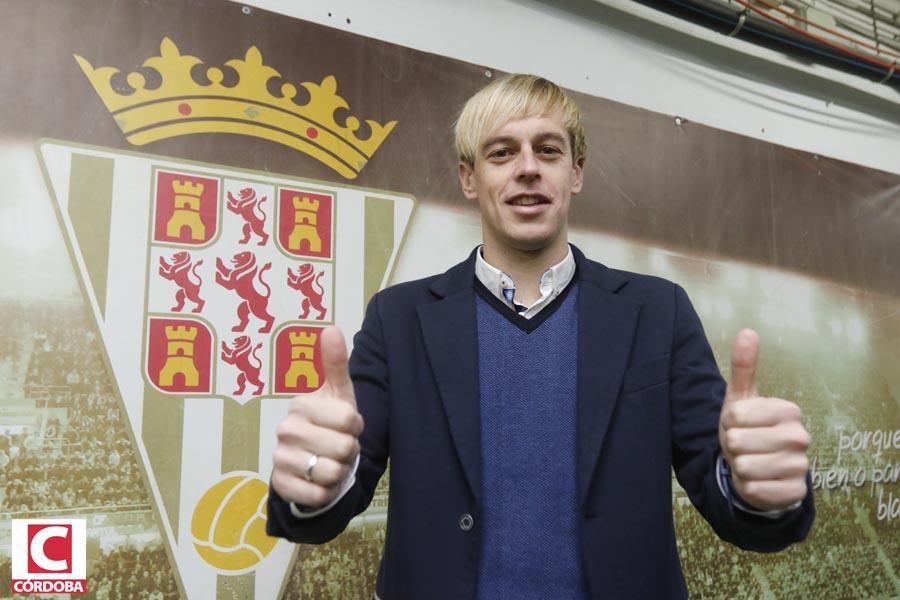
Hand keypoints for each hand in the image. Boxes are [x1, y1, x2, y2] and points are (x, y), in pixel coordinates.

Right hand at [271, 326, 363, 508]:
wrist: (309, 460)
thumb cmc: (330, 422)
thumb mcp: (338, 393)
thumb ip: (335, 363)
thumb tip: (331, 328)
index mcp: (301, 405)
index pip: (349, 420)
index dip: (356, 426)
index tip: (347, 425)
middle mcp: (286, 430)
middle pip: (344, 448)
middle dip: (349, 451)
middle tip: (339, 447)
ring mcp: (280, 459)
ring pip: (331, 474)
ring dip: (339, 472)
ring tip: (330, 463)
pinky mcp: (280, 487)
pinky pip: (318, 496)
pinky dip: (327, 492)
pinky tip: (320, 481)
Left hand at [719, 329, 809, 511]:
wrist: (760, 467)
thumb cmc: (748, 428)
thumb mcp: (741, 397)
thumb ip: (744, 366)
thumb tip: (748, 331)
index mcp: (789, 410)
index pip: (737, 415)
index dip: (729, 422)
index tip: (738, 424)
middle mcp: (800, 437)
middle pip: (739, 442)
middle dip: (732, 446)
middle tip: (742, 446)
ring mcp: (800, 466)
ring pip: (746, 467)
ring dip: (738, 467)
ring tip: (748, 462)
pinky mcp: (795, 493)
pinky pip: (755, 489)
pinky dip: (748, 487)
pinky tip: (757, 481)